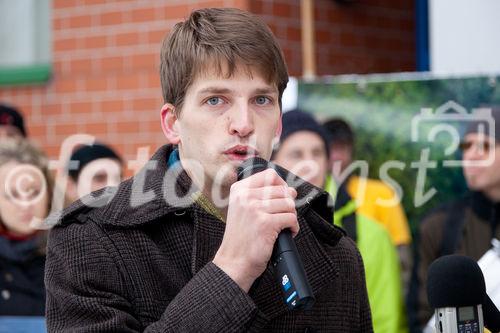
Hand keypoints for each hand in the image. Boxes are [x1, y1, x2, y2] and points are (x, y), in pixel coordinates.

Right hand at [213, 168, 298, 291]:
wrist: (233, 262)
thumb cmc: (241, 238)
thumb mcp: (242, 209)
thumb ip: (260, 195)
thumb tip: (291, 189)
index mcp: (239, 190)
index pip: (270, 175)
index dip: (282, 185)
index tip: (282, 196)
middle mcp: (245, 197)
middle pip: (282, 190)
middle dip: (288, 204)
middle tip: (282, 216)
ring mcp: (255, 209)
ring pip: (289, 204)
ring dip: (291, 216)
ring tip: (283, 226)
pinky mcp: (266, 223)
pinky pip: (291, 218)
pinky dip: (293, 227)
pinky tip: (286, 233)